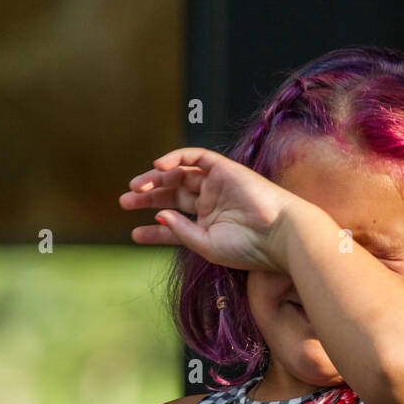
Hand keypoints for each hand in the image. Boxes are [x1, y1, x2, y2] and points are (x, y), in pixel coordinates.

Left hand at [118, 145, 308, 270]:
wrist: (279, 234)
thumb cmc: (248, 247)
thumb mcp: (207, 246)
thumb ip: (181, 231)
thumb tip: (160, 215)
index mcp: (209, 226)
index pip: (175, 224)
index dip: (153, 230)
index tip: (134, 235)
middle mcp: (212, 203)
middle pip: (172, 195)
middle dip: (147, 198)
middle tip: (124, 202)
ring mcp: (217, 185)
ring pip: (179, 175)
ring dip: (155, 179)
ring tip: (135, 188)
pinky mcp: (224, 169)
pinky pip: (195, 157)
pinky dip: (175, 158)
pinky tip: (158, 167)